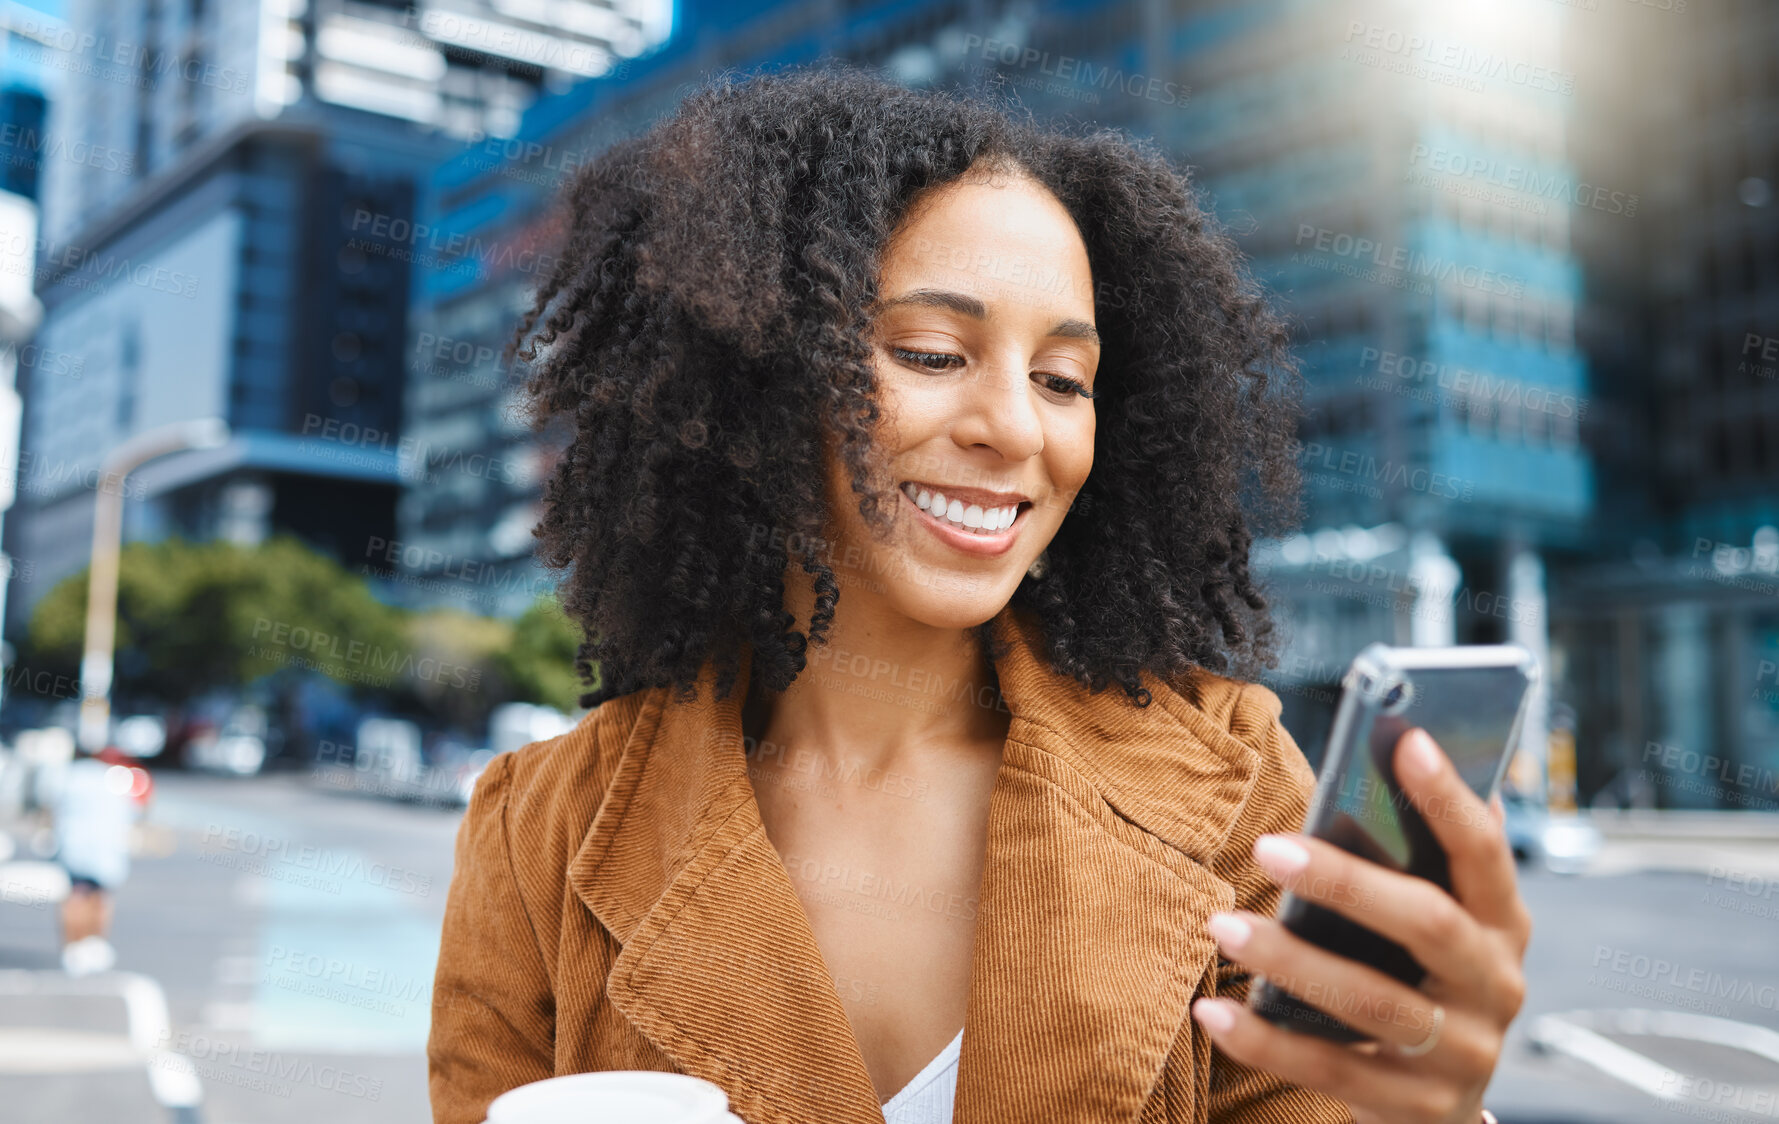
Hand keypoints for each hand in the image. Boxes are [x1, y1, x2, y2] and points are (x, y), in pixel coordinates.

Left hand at [1189, 728, 1532, 1122]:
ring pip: (1373, 1001)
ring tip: (1224, 925)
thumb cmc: (1417, 980)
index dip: (1450, 799)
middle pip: (1428, 924)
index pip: (1485, 851)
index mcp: (1501, 924)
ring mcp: (1462, 1052)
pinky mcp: (1418, 1106)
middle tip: (1267, 847)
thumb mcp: (1434, 927)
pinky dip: (1265, 1040)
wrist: (1438, 1107)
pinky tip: (1212, 1012)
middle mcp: (1494, 986)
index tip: (1409, 742)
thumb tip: (1378, 758)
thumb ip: (1412, 863)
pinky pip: (1331, 1069)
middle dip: (1346, 882)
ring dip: (1291, 960)